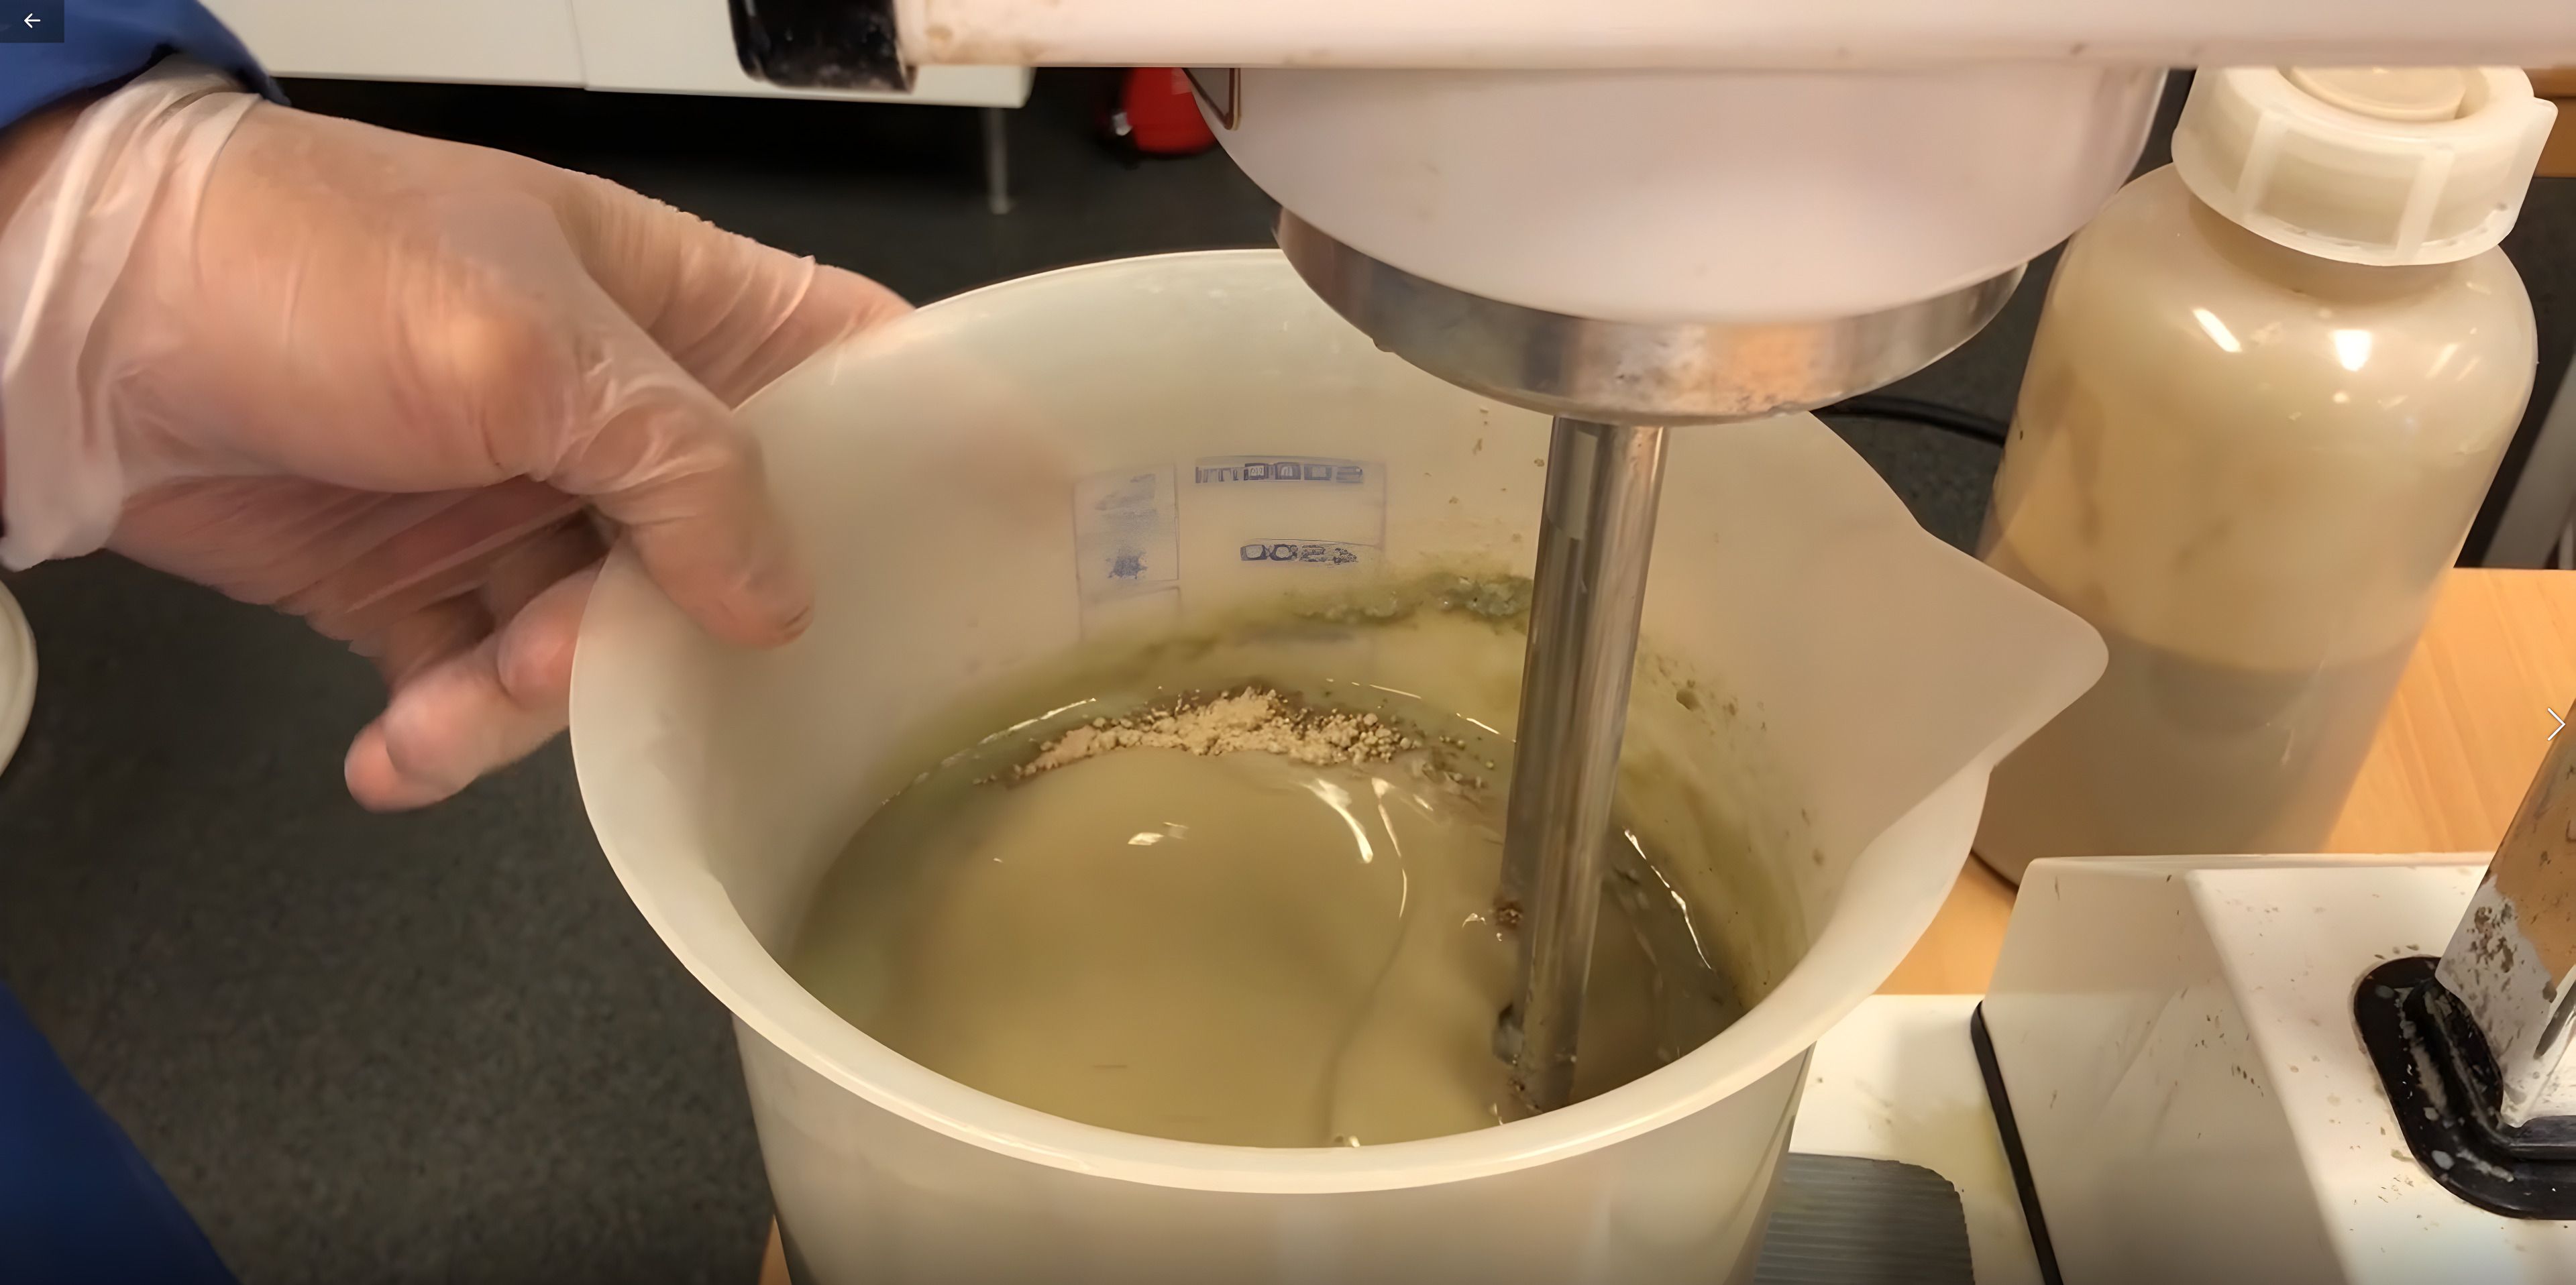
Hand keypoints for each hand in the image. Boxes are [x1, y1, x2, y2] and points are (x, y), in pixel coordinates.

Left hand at [0, 63, 908, 807]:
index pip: (858, 371)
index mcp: (682, 309)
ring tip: (451, 707)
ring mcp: (528, 503)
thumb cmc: (304, 262)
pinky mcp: (427, 584)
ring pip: (613, 648)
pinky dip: (446, 735)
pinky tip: (396, 752)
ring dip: (538, 701)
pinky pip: (483, 690)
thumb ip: (682, 468)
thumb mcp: (526, 346)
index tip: (984, 562)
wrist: (72, 318)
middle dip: (688, 640)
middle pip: (742, 554)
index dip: (928, 455)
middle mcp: (624, 414)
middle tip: (620, 666)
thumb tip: (779, 603)